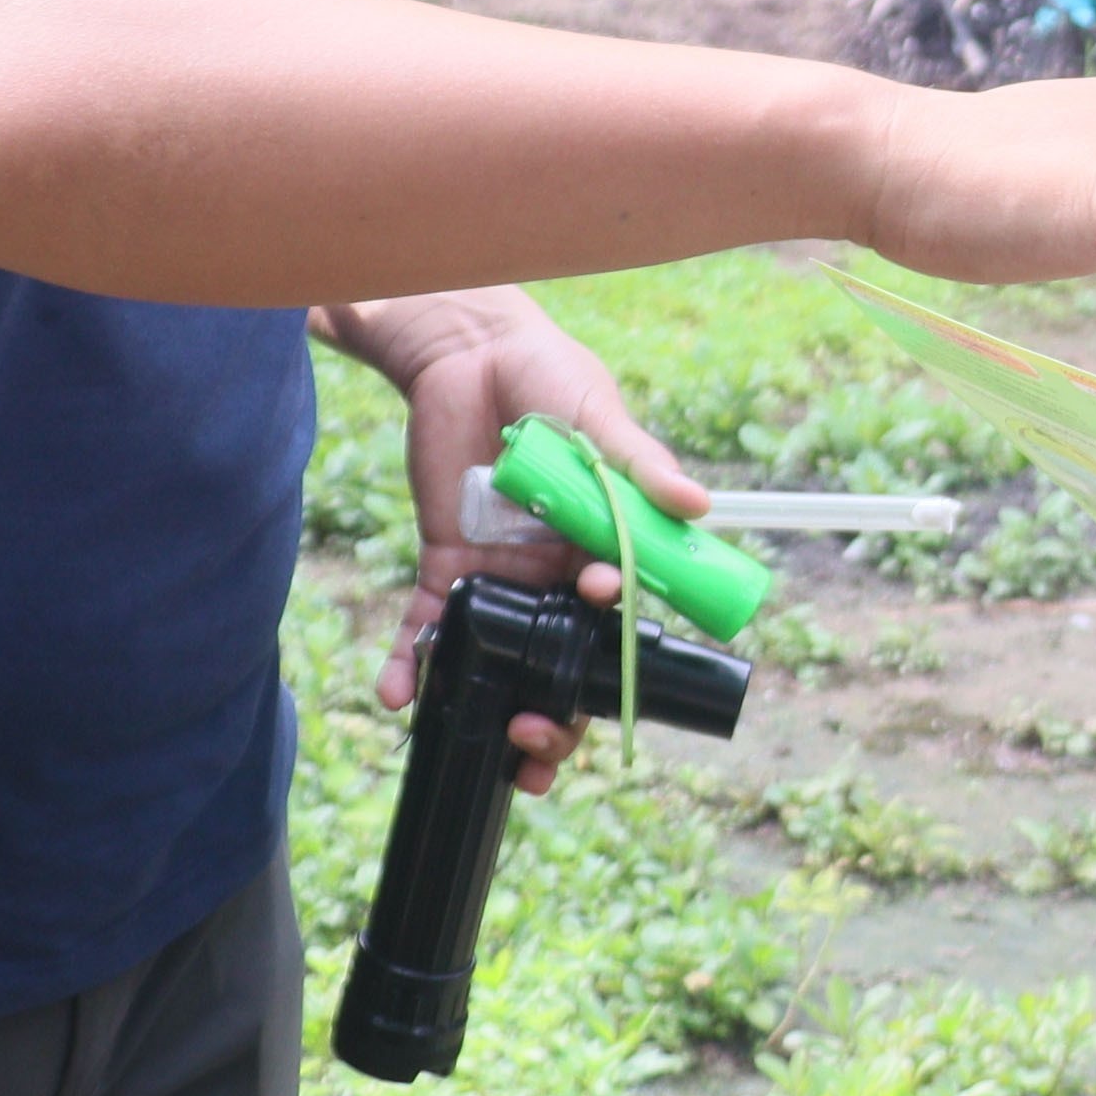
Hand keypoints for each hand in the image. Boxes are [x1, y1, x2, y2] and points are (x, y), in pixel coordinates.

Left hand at [326, 288, 700, 794]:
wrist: (469, 352)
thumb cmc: (549, 377)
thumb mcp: (598, 418)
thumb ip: (640, 466)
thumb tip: (698, 507)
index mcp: (603, 546)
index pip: (616, 616)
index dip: (609, 637)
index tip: (600, 601)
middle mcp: (553, 573)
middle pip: (560, 661)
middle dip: (556, 713)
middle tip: (538, 737)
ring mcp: (499, 574)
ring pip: (500, 657)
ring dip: (491, 705)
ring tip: (488, 743)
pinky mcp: (445, 563)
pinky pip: (427, 626)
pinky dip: (411, 663)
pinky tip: (397, 696)